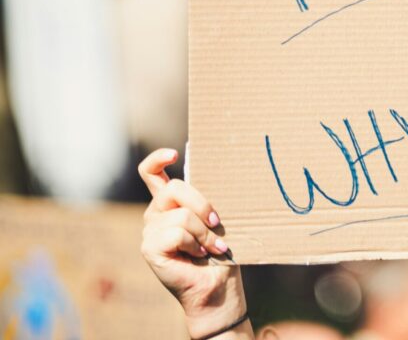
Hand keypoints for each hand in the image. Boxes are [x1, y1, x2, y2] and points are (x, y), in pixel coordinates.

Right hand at [139, 149, 250, 338]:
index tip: (174, 153)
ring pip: (181, 215)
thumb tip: (225, 174)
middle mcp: (155, 213)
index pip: (151, 173)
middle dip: (202, 204)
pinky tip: (199, 254)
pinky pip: (176, 233)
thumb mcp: (216, 219)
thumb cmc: (221, 251)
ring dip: (204, 232)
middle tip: (218, 223)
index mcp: (170, 203)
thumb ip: (208, 200)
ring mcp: (149, 231)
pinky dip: (194, 243)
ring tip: (213, 246)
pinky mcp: (149, 248)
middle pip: (174, 189)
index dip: (158, 160)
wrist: (217, 287)